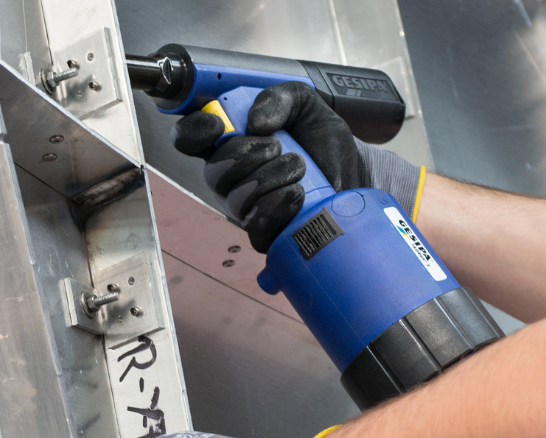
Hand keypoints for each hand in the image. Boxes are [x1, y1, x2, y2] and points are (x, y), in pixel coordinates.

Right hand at [174, 81, 421, 252]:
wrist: (355, 171)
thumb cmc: (323, 140)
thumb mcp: (304, 102)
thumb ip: (278, 98)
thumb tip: (255, 122)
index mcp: (231, 141)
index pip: (190, 138)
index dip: (195, 132)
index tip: (218, 125)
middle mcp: (231, 176)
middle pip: (213, 172)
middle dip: (246, 155)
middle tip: (277, 145)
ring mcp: (245, 207)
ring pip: (237, 199)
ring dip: (270, 177)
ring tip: (299, 166)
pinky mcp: (265, 232)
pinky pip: (257, 225)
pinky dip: (278, 205)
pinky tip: (298, 193)